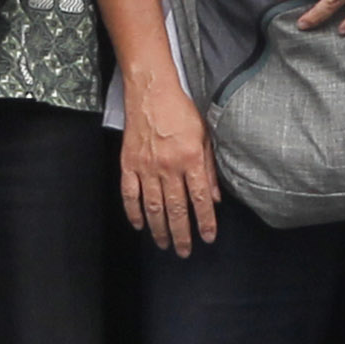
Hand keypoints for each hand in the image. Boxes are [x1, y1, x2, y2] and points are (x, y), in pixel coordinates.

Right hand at [121, 80, 224, 256]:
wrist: (150, 92)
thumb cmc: (180, 111)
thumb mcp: (205, 135)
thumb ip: (210, 168)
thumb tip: (216, 197)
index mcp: (191, 158)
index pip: (200, 198)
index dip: (205, 221)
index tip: (208, 237)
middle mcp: (169, 166)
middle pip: (177, 209)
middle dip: (182, 234)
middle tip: (184, 251)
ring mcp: (146, 167)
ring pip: (153, 207)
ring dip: (159, 229)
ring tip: (164, 244)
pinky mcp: (128, 164)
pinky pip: (130, 194)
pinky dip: (133, 212)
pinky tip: (139, 225)